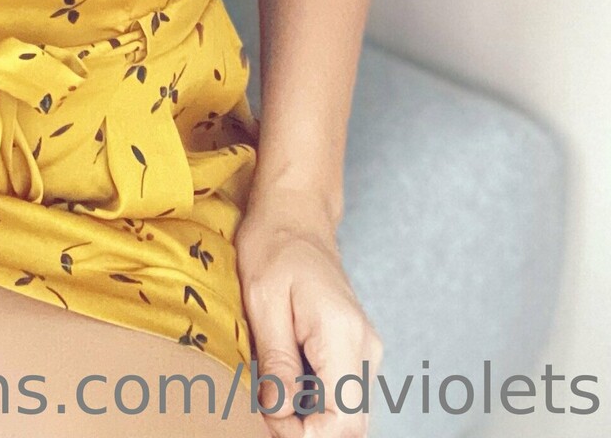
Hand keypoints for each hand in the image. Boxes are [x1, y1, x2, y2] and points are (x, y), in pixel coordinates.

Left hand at [235, 186, 383, 436]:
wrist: (295, 214)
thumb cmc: (274, 247)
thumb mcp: (263, 302)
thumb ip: (277, 362)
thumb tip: (279, 415)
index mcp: (343, 334)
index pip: (341, 419)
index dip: (305, 435)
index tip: (269, 422)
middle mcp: (365, 347)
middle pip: (352, 424)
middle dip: (309, 432)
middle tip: (268, 418)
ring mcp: (366, 349)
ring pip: (350, 414)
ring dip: (313, 421)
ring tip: (274, 401)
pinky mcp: (357, 349)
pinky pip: (344, 395)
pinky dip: (318, 405)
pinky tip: (287, 389)